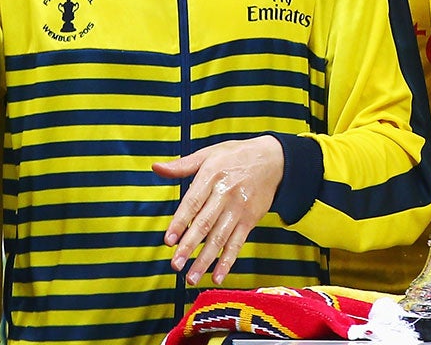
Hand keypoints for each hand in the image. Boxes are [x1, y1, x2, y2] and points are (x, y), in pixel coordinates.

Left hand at [154, 135, 284, 285]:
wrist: (274, 159)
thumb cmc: (237, 156)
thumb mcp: (210, 153)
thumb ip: (183, 165)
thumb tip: (156, 168)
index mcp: (212, 175)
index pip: (192, 202)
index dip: (180, 222)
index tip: (168, 241)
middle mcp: (225, 193)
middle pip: (205, 224)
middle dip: (189, 246)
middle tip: (175, 265)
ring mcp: (239, 209)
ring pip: (220, 238)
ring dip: (205, 260)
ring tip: (191, 277)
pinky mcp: (250, 220)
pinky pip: (237, 243)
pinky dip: (227, 261)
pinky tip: (217, 276)